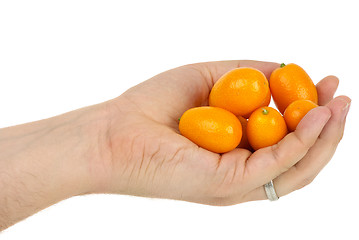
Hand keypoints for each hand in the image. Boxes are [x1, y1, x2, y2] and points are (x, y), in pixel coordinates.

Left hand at [92, 60, 350, 204]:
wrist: (114, 132)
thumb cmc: (154, 106)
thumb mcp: (208, 79)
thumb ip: (245, 74)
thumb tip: (283, 68)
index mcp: (235, 150)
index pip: (284, 139)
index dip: (309, 113)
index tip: (323, 83)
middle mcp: (240, 170)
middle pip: (298, 158)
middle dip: (325, 127)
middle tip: (342, 96)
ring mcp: (236, 182)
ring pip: (296, 169)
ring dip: (323, 138)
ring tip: (340, 106)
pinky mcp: (228, 184)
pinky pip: (276, 165)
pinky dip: (301, 141)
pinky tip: (315, 115)